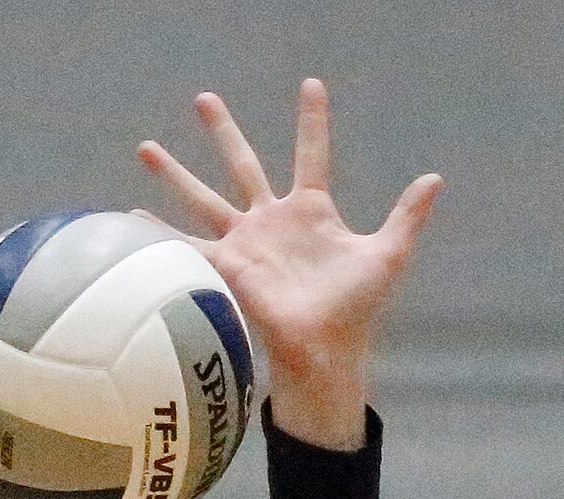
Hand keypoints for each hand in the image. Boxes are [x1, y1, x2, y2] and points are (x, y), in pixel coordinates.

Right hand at [139, 80, 441, 449]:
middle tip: (204, 97)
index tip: (310, 85)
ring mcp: (245, 243)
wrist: (325, 349)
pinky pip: (186, 245)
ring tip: (145, 146)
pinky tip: (129, 217)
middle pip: (243, 165)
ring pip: (204, 197)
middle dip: (224, 132)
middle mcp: (272, 222)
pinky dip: (156, 234)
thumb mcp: (387, 255)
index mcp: (311, 212)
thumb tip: (434, 178)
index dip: (312, 122)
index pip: (311, 154)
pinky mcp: (227, 266)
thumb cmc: (355, 308)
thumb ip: (406, 215)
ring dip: (175, 173)